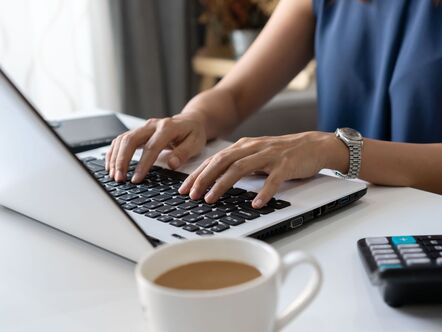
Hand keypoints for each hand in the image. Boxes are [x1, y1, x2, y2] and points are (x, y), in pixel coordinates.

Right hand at [106, 113, 206, 182]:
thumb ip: (184, 153)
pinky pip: (121, 140)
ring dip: (115, 158)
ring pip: (122, 139)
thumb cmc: (193, 133)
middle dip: (122, 160)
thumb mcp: (196, 143)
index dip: (143, 164)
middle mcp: (152, 125)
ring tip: (114, 175)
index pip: (152, 147)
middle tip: (119, 178)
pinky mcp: (138, 132)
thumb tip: (172, 164)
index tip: (137, 179)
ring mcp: (143, 127)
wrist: (190, 121)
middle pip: (130, 140)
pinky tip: (111, 166)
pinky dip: (114, 153)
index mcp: (168, 127)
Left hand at [178, 132, 346, 207]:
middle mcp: (253, 148)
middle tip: (191, 195)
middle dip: (203, 178)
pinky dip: (263, 192)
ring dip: (223, 184)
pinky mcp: (286, 164)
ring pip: (240, 168)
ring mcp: (269, 155)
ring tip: (211, 199)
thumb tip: (216, 180)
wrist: (314, 145)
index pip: (215, 159)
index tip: (184, 188)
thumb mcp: (256, 155)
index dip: (198, 173)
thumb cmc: (284, 153)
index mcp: (244, 146)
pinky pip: (273, 180)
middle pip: (222, 161)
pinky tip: (255, 204)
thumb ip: (238, 164)